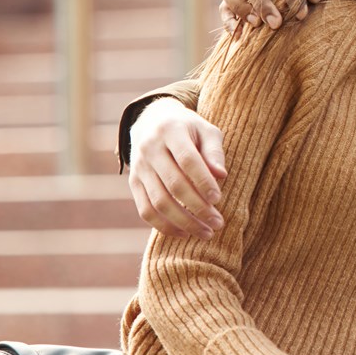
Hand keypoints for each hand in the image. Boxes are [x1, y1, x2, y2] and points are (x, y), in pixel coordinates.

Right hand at [127, 97, 225, 237]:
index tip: (218, 199)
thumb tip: (221, 176)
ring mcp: (139, 167)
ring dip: (184, 222)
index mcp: (170, 131)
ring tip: (206, 233)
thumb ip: (214, 151)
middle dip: (198, 207)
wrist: (151, 121)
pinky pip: (145, 210)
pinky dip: (164, 226)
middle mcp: (150, 148)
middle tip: (218, 223)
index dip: (203, 181)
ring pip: (158, 202)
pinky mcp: (134, 182)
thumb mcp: (206, 130)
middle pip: (173, 184)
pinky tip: (185, 233)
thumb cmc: (188, 129)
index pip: (187, 160)